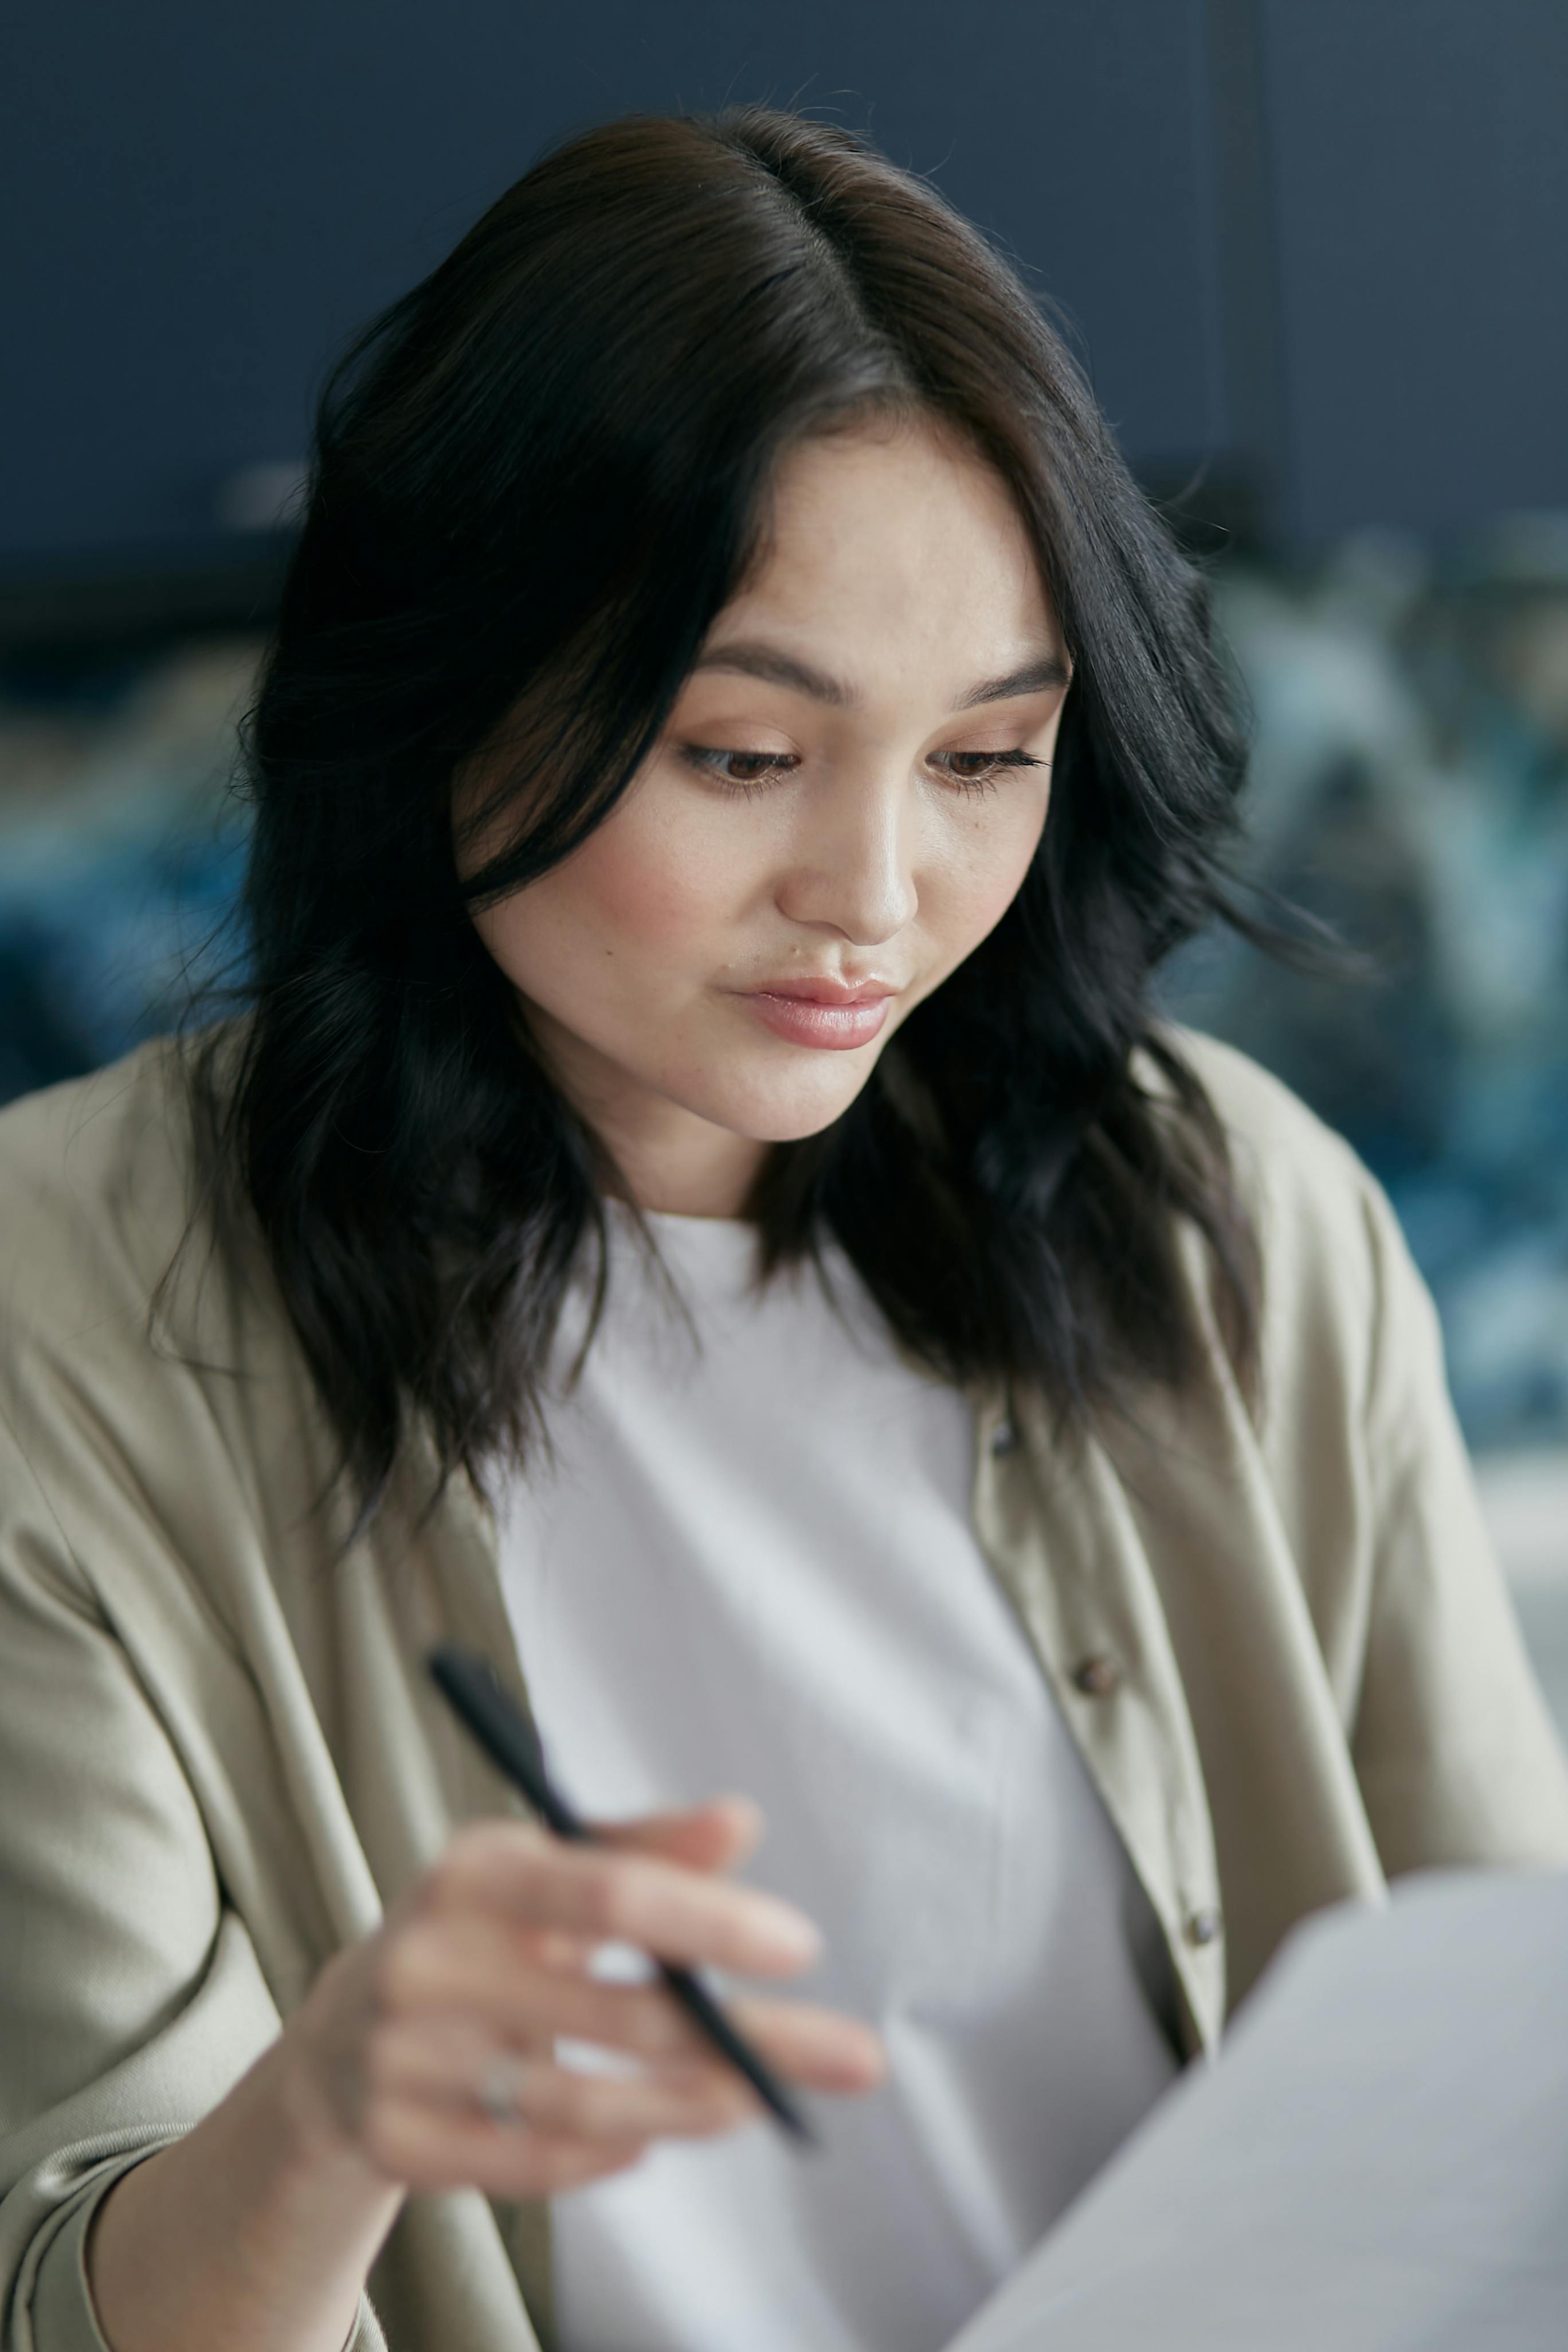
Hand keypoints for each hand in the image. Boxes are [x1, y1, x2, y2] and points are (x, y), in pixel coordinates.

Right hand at [282, 1797, 883, 2200]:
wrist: (338, 2037)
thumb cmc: (480, 1933)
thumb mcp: (545, 1868)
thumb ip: (645, 1848)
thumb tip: (741, 1820)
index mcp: (473, 1870)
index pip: (610, 1893)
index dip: (710, 1920)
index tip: (803, 1945)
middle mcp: (430, 1960)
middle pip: (620, 2013)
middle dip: (749, 2039)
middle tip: (848, 2055)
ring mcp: (405, 2059)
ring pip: (583, 2102)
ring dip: (693, 2106)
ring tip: (761, 2098)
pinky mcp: (397, 2141)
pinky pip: (529, 2164)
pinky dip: (605, 2156)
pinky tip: (654, 2136)